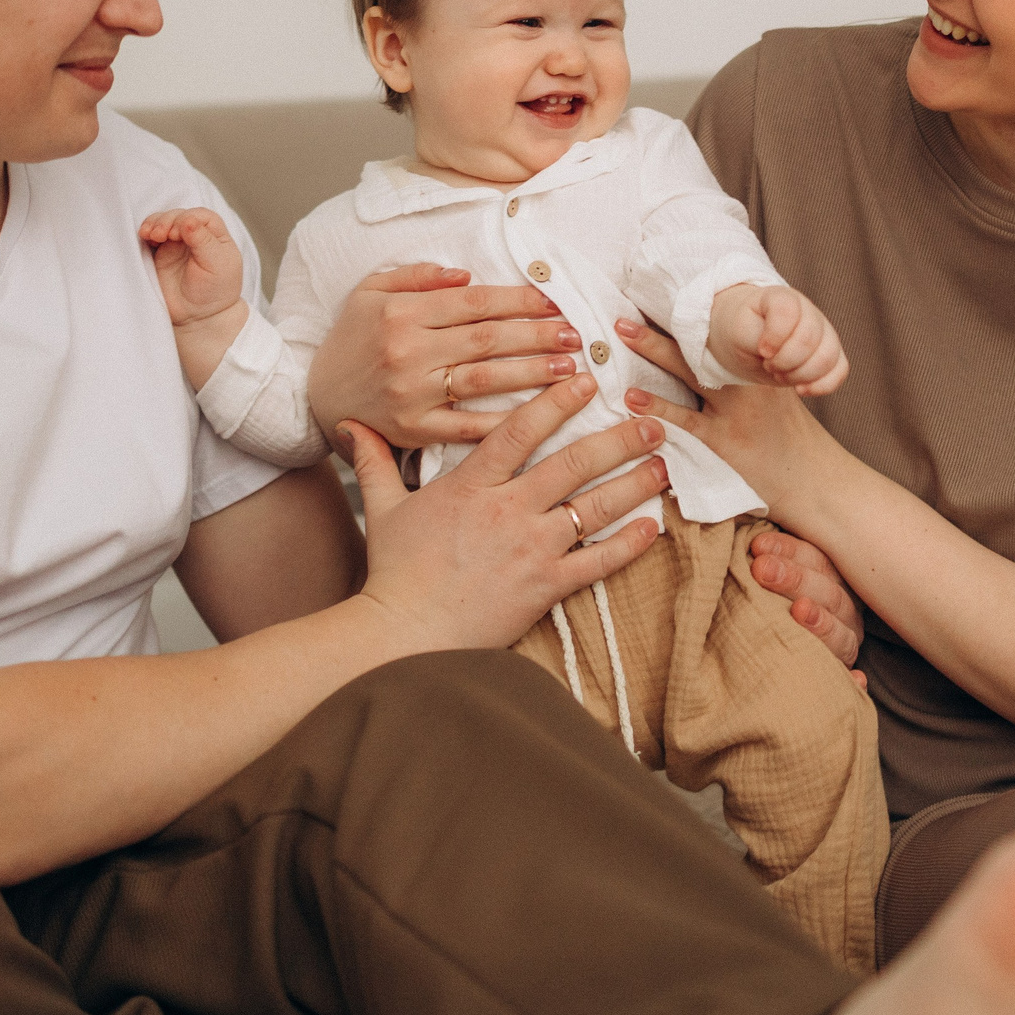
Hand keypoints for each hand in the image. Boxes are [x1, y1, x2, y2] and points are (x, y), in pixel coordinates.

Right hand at [139, 208, 245, 327]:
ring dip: (155, 223)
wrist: (197, 318)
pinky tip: (145, 236)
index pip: (201, 216)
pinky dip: (146, 232)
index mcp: (215, 236)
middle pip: (179, 216)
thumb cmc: (215, 292)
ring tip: (149, 234)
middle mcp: (195, 236)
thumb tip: (187, 219)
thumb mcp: (217, 265)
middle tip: (160, 234)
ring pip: (163, 222)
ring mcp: (176, 244)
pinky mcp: (160, 254)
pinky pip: (151, 236)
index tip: (179, 232)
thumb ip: (203, 241)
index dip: (187, 218)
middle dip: (167, 220)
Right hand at [308, 264, 582, 447]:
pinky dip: (503, 421)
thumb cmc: (349, 341)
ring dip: (532, 374)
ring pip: (485, 380)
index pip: (474, 303)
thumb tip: (465, 276)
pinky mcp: (414, 431)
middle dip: (537, 335)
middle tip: (576, 335)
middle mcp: (407, 353)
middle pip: (487, 339)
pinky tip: (538, 416)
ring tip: (570, 370)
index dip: (520, 301)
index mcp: (401, 314)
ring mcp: (412, 395)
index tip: (553, 303)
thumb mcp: (368, 293)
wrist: (311, 399)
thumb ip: (416, 277)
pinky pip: (467, 427)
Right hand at [341, 373, 666, 649]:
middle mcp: (507, 510)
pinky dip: (629, 545)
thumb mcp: (381, 509)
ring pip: (594, 506)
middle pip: (573, 463)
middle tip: (650, 420)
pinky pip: (597, 563)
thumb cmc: (394, 574)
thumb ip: (374, 462)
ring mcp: (530, 548)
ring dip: (634, 482)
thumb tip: (351, 423)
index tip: (587, 380)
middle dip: (617, 438)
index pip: (521, 430)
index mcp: (471, 486)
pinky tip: (653, 528)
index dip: (556, 401)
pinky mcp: (545, 587)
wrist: (405, 634)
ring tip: (663, 464)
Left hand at [616, 317, 838, 522]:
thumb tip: (707, 359)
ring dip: (653, 351)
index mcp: (753, 370)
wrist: (812, 477)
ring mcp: (731, 411)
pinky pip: (685, 421)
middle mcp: (743, 383)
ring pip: (687, 372)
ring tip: (621, 333)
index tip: (655, 298)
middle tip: (623, 311)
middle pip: (696, 346)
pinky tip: (632, 397)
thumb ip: (745, 376)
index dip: (685, 318)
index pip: (714, 337)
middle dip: (659, 328)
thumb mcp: (772, 397)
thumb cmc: (786, 438)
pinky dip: (657, 408)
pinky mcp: (722, 441)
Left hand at [706, 284, 848, 396]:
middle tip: (768, 364)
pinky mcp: (831, 353)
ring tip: (781, 374)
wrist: (750, 338)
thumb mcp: (738, 331)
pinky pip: (840, 370)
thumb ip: (752, 335)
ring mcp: (824, 331)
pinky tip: (801, 389)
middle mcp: (809, 312)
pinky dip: (823, 385)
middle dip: (784, 361)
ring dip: (800, 375)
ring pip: (827, 357)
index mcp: (783, 298)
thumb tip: (772, 352)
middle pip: (809, 339)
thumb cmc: (744, 331)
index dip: (775, 336)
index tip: (762, 350)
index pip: (788, 311)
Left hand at [750, 529, 865, 680]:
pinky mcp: (842, 678)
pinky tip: (855, 678)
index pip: (819, 560)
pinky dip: (855, 682)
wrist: (766, 654)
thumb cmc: (766, 600)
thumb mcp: (770, 574)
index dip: (789, 550)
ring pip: (842, 635)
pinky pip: (854, 684)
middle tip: (761, 569)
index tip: (757, 546)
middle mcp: (845, 614)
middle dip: (795, 578)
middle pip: (830, 594)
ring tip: (799, 610)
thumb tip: (754, 541)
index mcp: (833, 582)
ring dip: (822, 623)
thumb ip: (768, 558)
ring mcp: (845, 645)